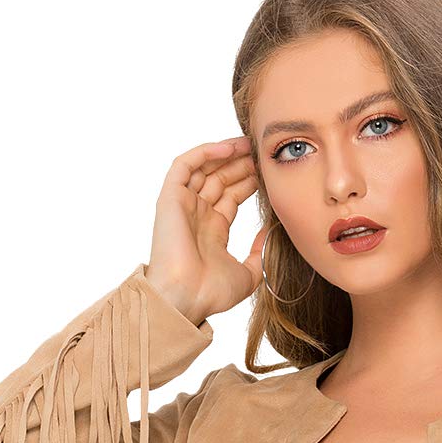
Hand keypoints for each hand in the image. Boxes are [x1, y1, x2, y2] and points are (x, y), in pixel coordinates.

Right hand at [143, 135, 265, 325]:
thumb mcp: (249, 274)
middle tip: (262, 152)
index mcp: (213, 231)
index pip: (232, 195)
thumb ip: (260, 253)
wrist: (185, 298)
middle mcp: (198, 215)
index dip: (250, 180)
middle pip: (221, 178)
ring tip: (248, 143)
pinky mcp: (170, 198)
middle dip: (241, 164)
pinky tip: (227, 149)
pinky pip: (184, 165)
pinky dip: (204, 153)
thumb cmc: (211, 293)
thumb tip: (271, 232)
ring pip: (205, 168)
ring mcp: (183, 205)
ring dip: (225, 154)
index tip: (269, 171)